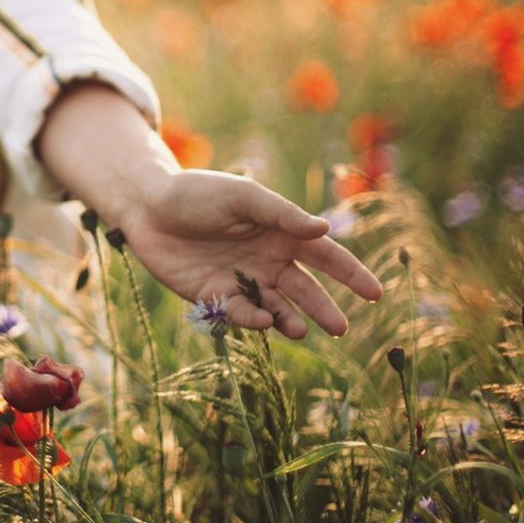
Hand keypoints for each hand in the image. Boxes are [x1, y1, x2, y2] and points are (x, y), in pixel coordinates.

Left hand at [117, 170, 383, 338]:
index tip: (376, 294)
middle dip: (324, 309)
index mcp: (282, 232)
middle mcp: (268, 259)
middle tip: (341, 329)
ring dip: (290, 320)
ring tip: (299, 330)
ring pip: (277, 308)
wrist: (147, 208)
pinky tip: (261, 321)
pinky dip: (253, 319)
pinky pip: (241, 313)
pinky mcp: (214, 296)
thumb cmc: (197, 193)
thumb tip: (324, 228)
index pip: (326, 256)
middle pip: (306, 289)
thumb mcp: (242, 197)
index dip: (352, 274)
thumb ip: (281, 215)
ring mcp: (243, 280)